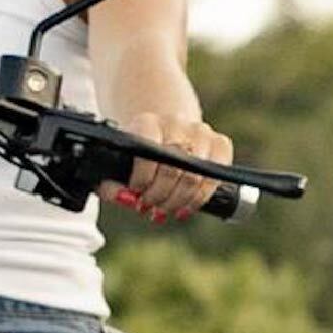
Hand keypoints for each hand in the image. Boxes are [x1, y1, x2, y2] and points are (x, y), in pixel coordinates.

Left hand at [98, 112, 232, 224]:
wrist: (162, 133)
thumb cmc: (135, 155)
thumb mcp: (115, 165)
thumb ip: (111, 185)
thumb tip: (127, 199)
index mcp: (147, 122)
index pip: (149, 155)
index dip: (143, 180)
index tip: (136, 194)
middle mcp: (177, 123)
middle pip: (174, 169)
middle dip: (160, 196)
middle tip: (149, 207)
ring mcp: (201, 132)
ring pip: (196, 177)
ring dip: (178, 202)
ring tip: (164, 210)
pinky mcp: (220, 143)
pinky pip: (215, 178)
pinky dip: (199, 199)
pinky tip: (185, 208)